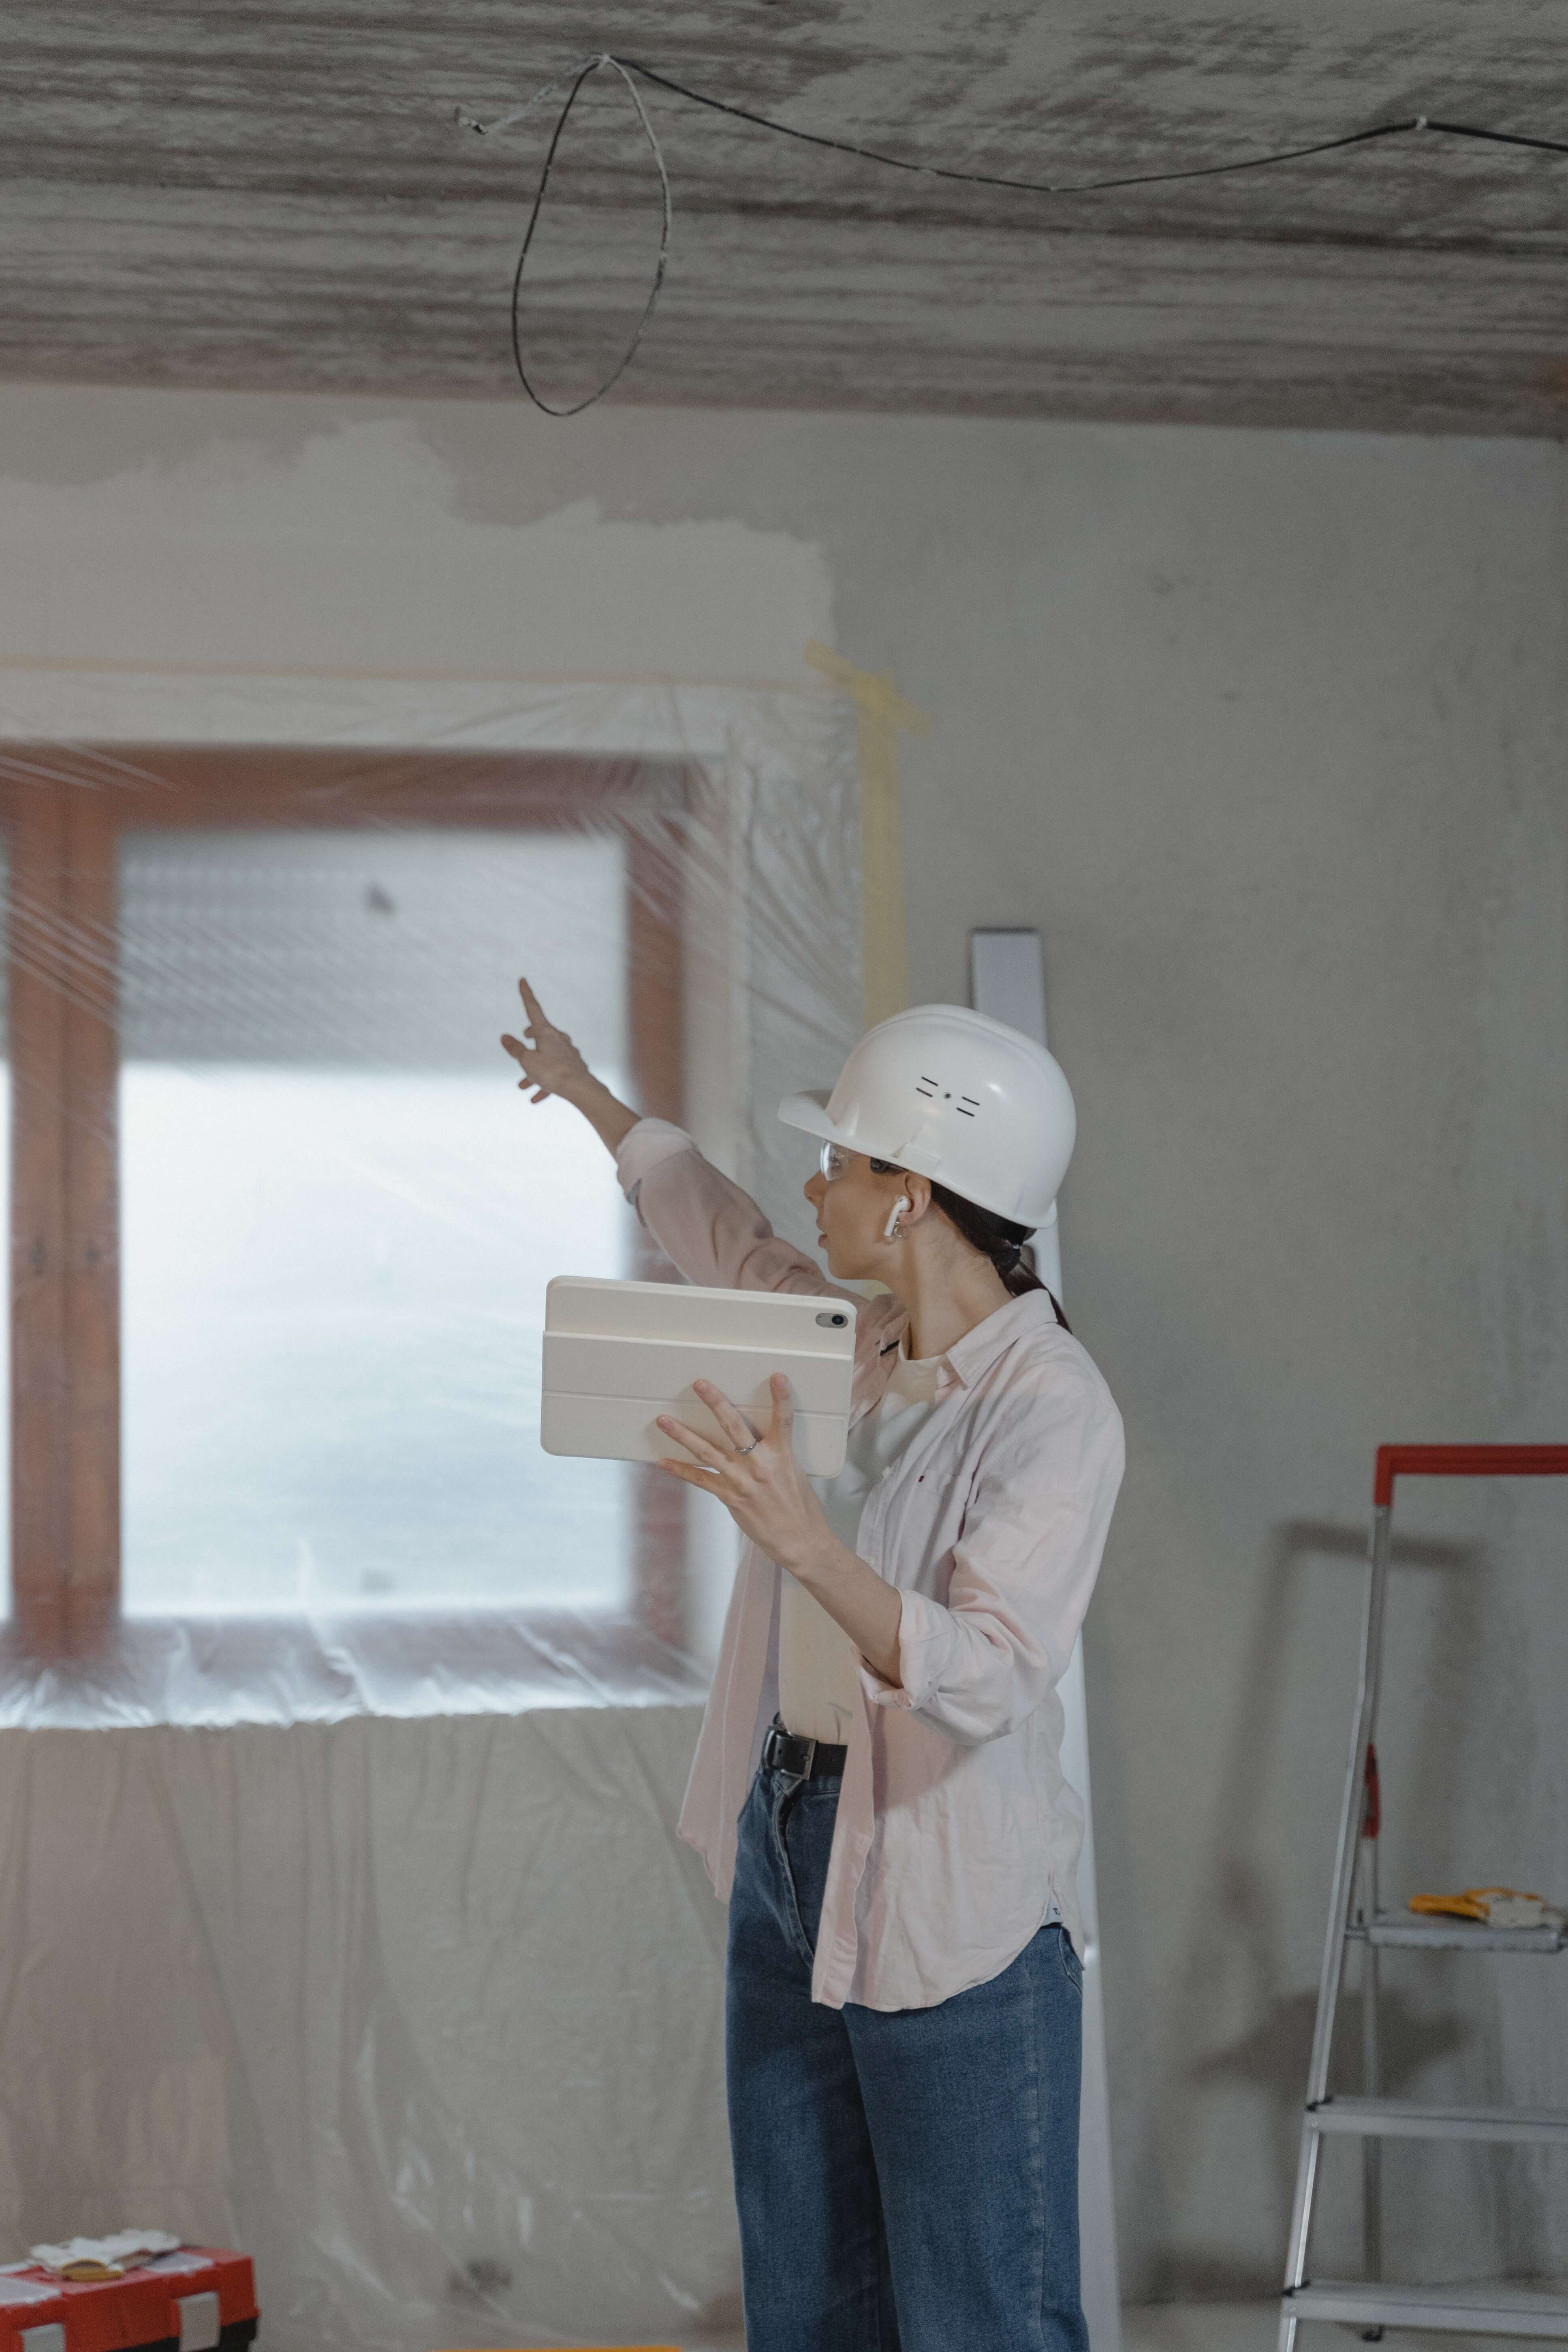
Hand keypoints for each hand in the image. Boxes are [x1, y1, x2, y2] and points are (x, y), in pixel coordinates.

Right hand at [501, 978, 592, 1104]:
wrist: (581, 1089)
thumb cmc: (553, 1073)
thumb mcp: (527, 1061)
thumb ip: (515, 1049)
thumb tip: (504, 1037)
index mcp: (547, 1032)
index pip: (533, 1008)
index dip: (526, 994)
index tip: (523, 980)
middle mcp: (559, 1039)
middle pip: (541, 1034)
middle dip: (530, 1039)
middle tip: (524, 1037)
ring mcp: (568, 1053)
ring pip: (547, 1059)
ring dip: (534, 1071)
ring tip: (522, 1086)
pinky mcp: (574, 1068)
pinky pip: (556, 1075)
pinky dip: (545, 1084)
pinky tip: (536, 1099)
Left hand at [657, 1375, 828, 1571]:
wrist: (799, 1539)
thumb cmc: (801, 1507)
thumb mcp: (795, 1473)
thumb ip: (775, 1454)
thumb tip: (758, 1441)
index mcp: (782, 1455)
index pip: (783, 1419)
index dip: (781, 1397)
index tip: (776, 1377)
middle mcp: (760, 1464)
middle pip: (734, 1426)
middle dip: (716, 1402)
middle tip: (699, 1384)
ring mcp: (741, 1480)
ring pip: (707, 1451)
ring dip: (683, 1435)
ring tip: (664, 1420)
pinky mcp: (730, 1496)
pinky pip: (700, 1480)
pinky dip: (681, 1470)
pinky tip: (664, 1462)